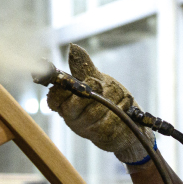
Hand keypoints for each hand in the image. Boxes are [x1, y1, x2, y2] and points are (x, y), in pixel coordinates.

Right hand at [46, 44, 153, 164]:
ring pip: (95, 111)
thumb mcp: (95, 80)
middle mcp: (72, 118)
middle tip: (99, 82)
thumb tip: (73, 47)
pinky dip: (122, 106)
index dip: (64, 90)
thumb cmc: (107, 101)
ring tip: (119, 94)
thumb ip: (83, 67)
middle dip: (90, 91)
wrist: (128, 125)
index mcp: (65, 104)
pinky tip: (126, 103)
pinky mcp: (103, 136)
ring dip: (111, 98)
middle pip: (75, 105)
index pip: (54, 99)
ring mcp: (86, 129)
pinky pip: (111, 120)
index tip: (80, 81)